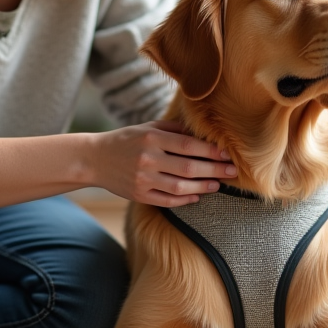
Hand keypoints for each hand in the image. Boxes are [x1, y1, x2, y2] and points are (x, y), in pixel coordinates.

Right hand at [92, 120, 234, 206]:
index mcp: (151, 138)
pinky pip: (167, 200)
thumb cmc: (127, 140)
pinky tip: (196, 195)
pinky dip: (184, 199)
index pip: (188, 145)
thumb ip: (174, 129)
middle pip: (188, 167)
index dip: (210, 151)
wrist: (94, 159)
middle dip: (214, 170)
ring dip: (203, 187)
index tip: (227, 154)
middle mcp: (147, 159)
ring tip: (217, 185)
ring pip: (180, 187)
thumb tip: (204, 134)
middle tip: (232, 172)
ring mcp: (142, 179)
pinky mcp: (138, 195)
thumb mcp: (148, 127)